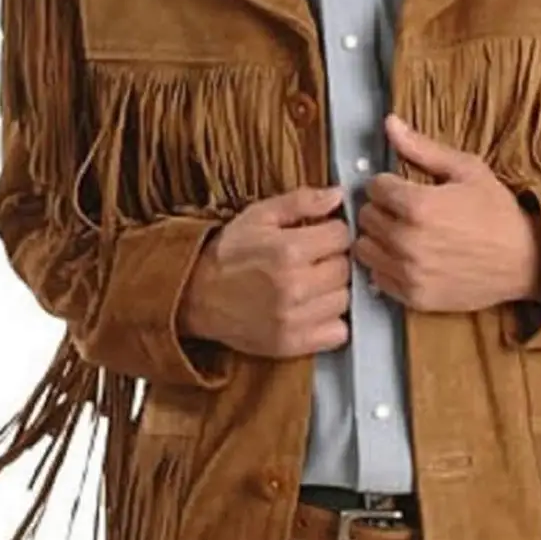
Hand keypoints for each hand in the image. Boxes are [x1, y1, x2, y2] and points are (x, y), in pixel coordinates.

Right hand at [177, 186, 352, 357]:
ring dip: (333, 291)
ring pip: (344, 300)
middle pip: (346, 269)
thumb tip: (337, 195)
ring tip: (311, 285)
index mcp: (288, 250)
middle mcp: (294, 286)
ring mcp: (294, 319)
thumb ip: (301, 202)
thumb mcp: (258, 216)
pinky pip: (338, 332)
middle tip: (314, 261)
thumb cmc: (227, 254)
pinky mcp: (293, 343)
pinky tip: (313, 310)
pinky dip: (332, 322)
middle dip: (334, 261)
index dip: (333, 233)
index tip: (322, 237)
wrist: (195, 295)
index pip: (342, 236)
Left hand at [352, 115, 540, 311]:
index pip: (374, 187)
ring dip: (378, 238)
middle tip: (404, 211)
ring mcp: (408, 272)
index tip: (403, 188)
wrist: (525, 262)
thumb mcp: (466, 171)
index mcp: (417, 205)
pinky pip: (377, 277)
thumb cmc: (498, 213)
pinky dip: (386, 266)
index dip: (388, 184)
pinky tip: (408, 258)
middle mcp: (406, 241)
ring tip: (402, 234)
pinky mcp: (413, 296)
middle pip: (366, 217)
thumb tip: (389, 123)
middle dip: (382, 209)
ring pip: (364, 248)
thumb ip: (422, 148)